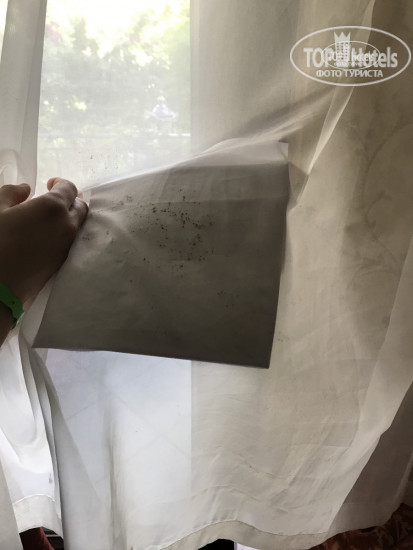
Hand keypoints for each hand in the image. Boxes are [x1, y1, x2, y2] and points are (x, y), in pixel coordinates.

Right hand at [0, 178, 87, 306]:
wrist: (0, 285)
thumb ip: (11, 193)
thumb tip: (25, 189)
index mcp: (52, 207)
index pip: (69, 188)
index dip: (60, 183)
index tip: (50, 184)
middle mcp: (67, 225)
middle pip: (81, 206)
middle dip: (70, 200)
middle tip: (55, 199)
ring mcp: (68, 245)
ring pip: (79, 225)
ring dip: (70, 217)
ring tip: (50, 218)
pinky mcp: (64, 261)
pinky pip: (71, 240)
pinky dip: (66, 232)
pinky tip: (49, 234)